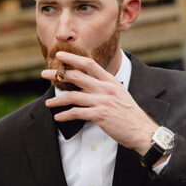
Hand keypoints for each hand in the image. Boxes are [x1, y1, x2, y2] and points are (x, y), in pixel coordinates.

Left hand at [42, 51, 156, 153]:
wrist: (141, 130)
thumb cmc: (129, 114)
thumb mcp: (119, 94)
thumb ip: (104, 87)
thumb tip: (88, 84)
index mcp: (110, 81)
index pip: (89, 64)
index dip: (73, 58)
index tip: (59, 55)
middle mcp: (105, 88)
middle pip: (76, 76)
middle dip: (57, 74)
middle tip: (44, 74)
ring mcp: (102, 101)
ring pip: (73, 96)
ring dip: (57, 100)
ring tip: (48, 103)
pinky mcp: (100, 115)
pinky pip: (77, 113)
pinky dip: (65, 115)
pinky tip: (59, 117)